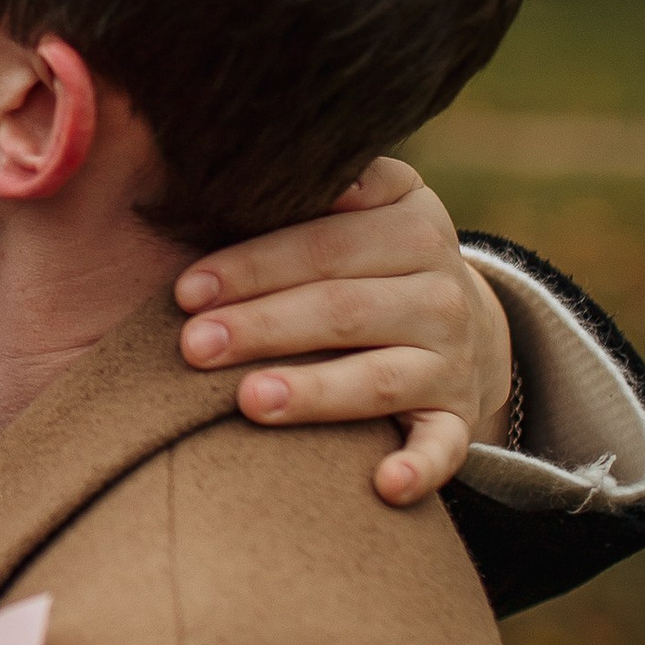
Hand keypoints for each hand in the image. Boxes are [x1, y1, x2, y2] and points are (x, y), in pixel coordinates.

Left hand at [172, 157, 512, 509]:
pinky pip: (444, 447)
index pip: (325, 244)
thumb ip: (315, 185)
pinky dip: (420, 468)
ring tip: (250, 401)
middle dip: (262, 327)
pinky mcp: (456, 417)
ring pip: (381, 377)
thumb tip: (248, 158)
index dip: (254, 265)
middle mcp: (440, 290)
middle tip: (192, 346)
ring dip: (316, 392)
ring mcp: (451, 358)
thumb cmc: (367, 256)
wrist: (458, 317)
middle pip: (342, 309)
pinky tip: (382, 486)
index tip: (186, 290)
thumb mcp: (361, 204)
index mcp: (412, 224)